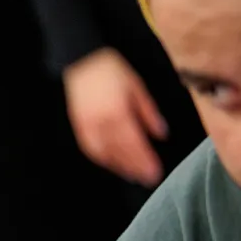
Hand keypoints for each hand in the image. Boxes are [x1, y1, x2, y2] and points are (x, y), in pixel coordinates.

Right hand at [63, 48, 167, 186]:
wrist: (82, 61)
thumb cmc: (113, 71)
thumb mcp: (137, 87)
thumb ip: (148, 113)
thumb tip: (161, 134)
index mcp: (118, 114)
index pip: (134, 144)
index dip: (145, 160)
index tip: (156, 173)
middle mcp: (102, 124)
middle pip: (120, 153)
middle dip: (134, 168)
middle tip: (147, 180)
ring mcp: (88, 127)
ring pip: (104, 154)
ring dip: (119, 167)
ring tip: (132, 176)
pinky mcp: (79, 127)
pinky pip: (91, 149)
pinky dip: (102, 159)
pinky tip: (111, 163)